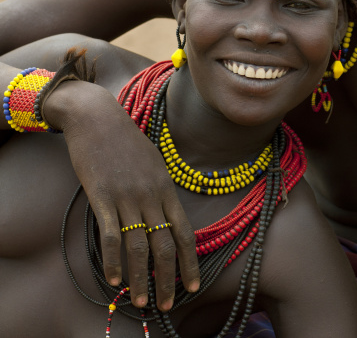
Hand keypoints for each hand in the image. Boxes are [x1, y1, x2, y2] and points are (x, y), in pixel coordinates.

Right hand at [44, 81, 199, 310]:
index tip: (193, 286)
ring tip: (142, 301)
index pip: (185, 231)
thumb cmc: (123, 140)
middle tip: (168, 305)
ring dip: (142, 278)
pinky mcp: (103, 196)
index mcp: (166, 187)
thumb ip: (160, 189)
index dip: (191, 261)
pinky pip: (111, 235)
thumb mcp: (152, 161)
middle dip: (169, 279)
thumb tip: (165, 214)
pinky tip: (113, 280)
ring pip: (140, 246)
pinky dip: (114, 261)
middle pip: (166, 245)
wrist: (97, 117)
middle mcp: (151, 194)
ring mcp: (127, 196)